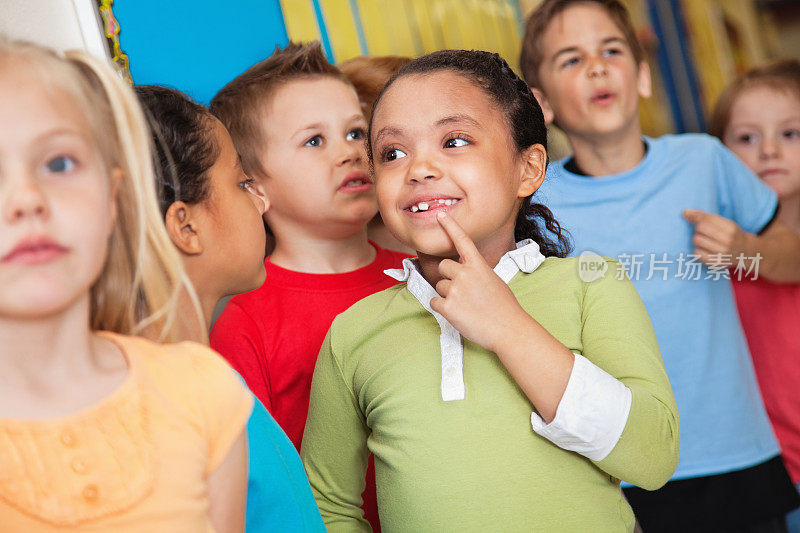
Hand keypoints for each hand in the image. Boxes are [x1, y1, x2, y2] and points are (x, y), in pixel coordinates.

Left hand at [429, 212, 530, 351]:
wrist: (508, 329)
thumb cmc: (504, 307)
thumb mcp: (493, 280)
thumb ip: (476, 272)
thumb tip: (464, 270)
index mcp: (478, 265)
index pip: (461, 240)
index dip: (450, 226)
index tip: (440, 215)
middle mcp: (465, 274)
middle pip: (443, 266)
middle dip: (448, 276)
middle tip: (462, 291)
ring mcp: (455, 290)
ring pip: (440, 286)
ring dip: (448, 295)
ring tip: (466, 306)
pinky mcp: (448, 307)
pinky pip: (434, 302)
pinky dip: (443, 308)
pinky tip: (459, 314)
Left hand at [683, 209, 748, 265]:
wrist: (745, 252)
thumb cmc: (730, 234)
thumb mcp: (723, 222)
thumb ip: (705, 216)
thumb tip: (685, 212)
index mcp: (730, 228)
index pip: (706, 219)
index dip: (694, 217)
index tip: (688, 215)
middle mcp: (728, 240)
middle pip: (700, 229)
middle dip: (698, 228)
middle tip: (703, 231)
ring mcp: (722, 253)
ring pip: (696, 240)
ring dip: (697, 239)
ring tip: (705, 240)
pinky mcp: (715, 263)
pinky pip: (696, 253)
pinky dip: (697, 250)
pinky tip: (704, 249)